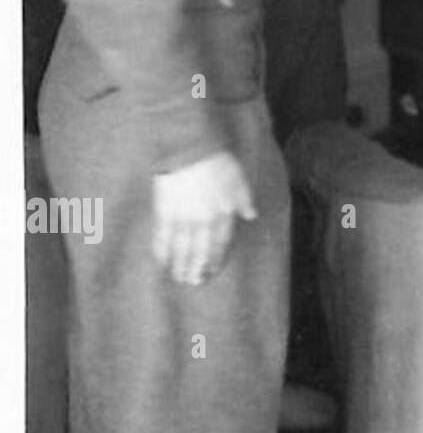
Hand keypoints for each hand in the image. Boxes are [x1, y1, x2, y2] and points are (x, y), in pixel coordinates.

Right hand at [152, 150, 255, 286]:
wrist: (191, 150)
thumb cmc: (218, 162)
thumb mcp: (239, 180)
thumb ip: (245, 200)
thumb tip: (252, 215)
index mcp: (224, 214)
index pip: (220, 244)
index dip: (215, 259)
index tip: (211, 271)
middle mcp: (205, 221)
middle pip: (200, 251)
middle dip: (197, 268)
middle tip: (193, 282)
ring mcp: (184, 219)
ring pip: (182, 249)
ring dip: (180, 265)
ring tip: (178, 277)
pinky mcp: (165, 213)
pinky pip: (163, 238)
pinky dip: (162, 251)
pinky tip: (161, 262)